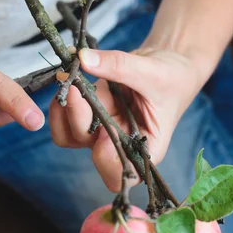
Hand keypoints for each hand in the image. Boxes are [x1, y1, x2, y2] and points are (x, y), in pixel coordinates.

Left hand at [50, 46, 207, 191]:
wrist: (166, 66)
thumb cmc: (170, 77)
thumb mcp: (152, 71)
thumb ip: (119, 65)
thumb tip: (84, 59)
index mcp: (145, 150)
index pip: (119, 173)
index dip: (105, 157)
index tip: (103, 128)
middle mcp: (119, 146)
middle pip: (88, 146)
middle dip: (78, 115)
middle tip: (76, 85)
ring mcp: (100, 131)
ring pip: (68, 134)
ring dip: (63, 109)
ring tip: (70, 78)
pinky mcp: (88, 116)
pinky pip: (64, 117)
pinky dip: (61, 99)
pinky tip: (70, 76)